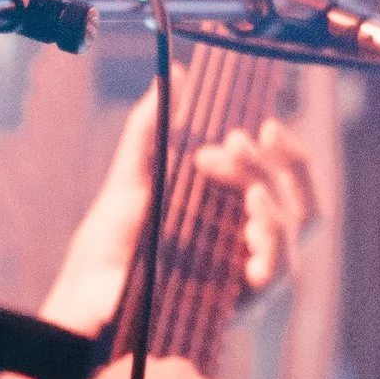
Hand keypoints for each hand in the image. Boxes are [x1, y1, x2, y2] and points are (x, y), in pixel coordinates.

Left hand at [36, 87, 322, 339]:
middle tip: (241, 139)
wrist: (80, 298)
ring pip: (297, 233)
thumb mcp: (130, 178)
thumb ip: (151, 129)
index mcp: (231, 214)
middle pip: (299, 202)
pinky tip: (252, 227)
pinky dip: (272, 245)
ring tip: (247, 185)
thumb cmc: (106, 248)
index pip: (282, 180)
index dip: (278, 151)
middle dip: (281, 165)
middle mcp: (246, 244)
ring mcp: (244, 275)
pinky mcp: (235, 304)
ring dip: (279, 199)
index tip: (249, 128)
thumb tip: (177, 73)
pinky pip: (276, 276)